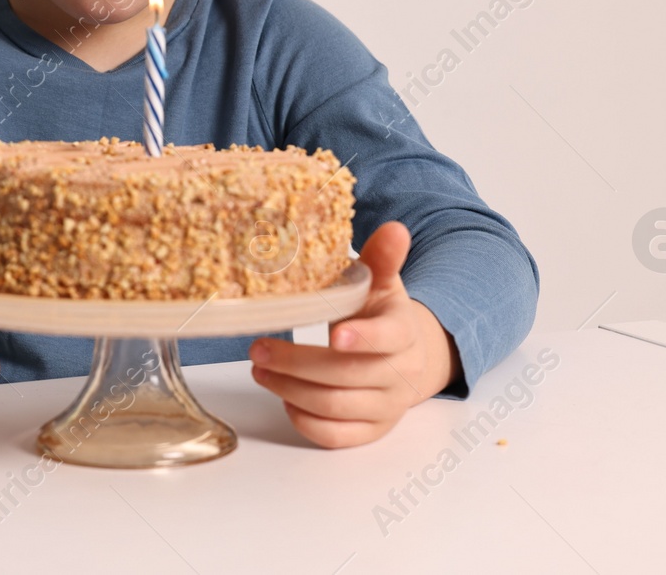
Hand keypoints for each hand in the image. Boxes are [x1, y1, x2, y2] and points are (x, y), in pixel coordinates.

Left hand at [249, 221, 460, 447]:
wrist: (408, 356)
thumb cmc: (382, 314)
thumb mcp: (382, 283)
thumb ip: (382, 259)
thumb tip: (393, 228)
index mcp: (403, 332)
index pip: (389, 338)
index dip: (364, 338)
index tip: (335, 334)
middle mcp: (399, 375)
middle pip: (348, 376)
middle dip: (298, 364)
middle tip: (258, 349)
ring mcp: (387, 407)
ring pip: (337, 407)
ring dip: (291, 390)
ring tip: (260, 369)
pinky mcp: (371, 431)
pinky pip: (337, 436)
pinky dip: (306, 420)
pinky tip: (284, 399)